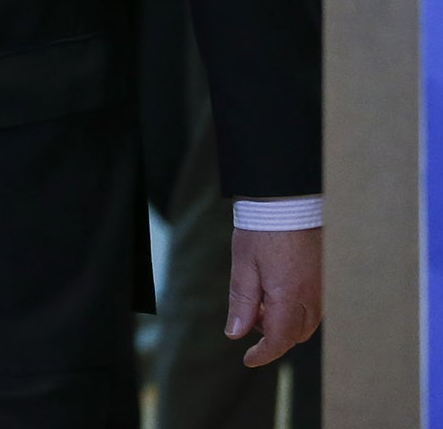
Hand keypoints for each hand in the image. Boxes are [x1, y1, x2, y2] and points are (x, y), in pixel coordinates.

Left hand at [227, 225, 322, 365]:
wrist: (288, 201)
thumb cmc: (262, 231)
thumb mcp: (243, 266)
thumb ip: (241, 302)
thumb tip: (236, 334)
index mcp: (290, 298)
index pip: (280, 340)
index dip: (264, 354)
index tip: (248, 359)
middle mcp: (312, 298)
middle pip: (294, 334)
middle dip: (271, 333)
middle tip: (248, 312)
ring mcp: (322, 289)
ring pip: (306, 322)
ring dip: (283, 320)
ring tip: (260, 296)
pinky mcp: (325, 278)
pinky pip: (313, 306)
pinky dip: (294, 308)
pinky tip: (276, 288)